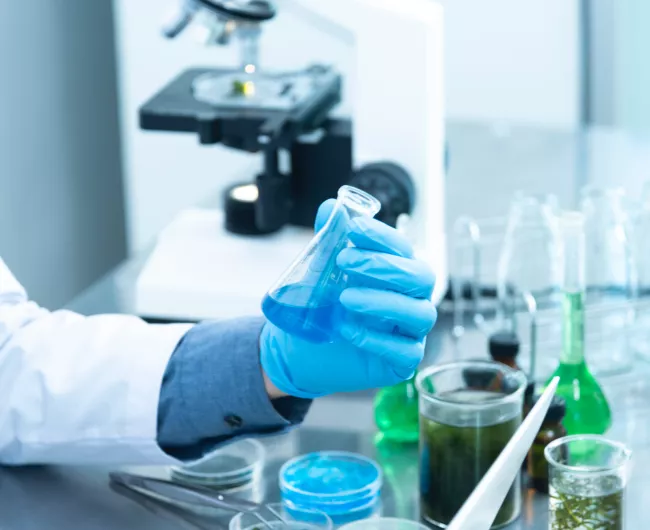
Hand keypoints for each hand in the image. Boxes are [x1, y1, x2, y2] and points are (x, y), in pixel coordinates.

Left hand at [260, 199, 436, 398]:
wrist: (301, 351)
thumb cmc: (322, 308)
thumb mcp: (320, 272)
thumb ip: (328, 240)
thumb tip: (330, 207)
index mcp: (397, 273)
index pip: (403, 248)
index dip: (382, 236)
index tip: (353, 228)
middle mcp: (411, 299)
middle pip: (421, 277)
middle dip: (383, 266)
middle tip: (343, 261)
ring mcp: (410, 332)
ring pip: (419, 313)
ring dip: (382, 301)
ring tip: (344, 298)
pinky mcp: (402, 362)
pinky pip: (405, 351)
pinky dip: (376, 338)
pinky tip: (347, 329)